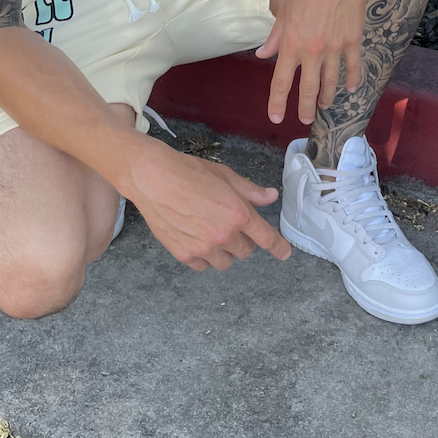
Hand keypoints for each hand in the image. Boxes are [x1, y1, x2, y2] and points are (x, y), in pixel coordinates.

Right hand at [122, 137, 291, 271]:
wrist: (152, 178)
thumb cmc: (188, 172)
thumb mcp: (224, 176)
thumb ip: (250, 191)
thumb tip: (271, 196)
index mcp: (238, 213)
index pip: (265, 238)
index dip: (278, 247)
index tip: (285, 254)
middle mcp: (224, 235)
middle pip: (245, 252)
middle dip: (242, 240)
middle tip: (228, 224)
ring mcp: (203, 248)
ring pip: (225, 262)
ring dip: (224, 251)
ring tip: (211, 233)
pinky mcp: (184, 255)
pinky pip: (203, 266)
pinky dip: (204, 257)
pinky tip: (196, 239)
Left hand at [256, 0, 367, 125]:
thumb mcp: (284, 11)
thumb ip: (275, 37)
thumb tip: (263, 55)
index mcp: (291, 44)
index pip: (282, 82)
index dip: (277, 103)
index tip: (275, 117)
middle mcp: (312, 51)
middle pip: (308, 89)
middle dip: (305, 108)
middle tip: (305, 119)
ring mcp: (335, 48)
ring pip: (331, 82)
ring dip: (327, 97)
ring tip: (325, 105)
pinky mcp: (353, 40)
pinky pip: (353, 66)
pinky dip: (352, 80)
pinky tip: (350, 88)